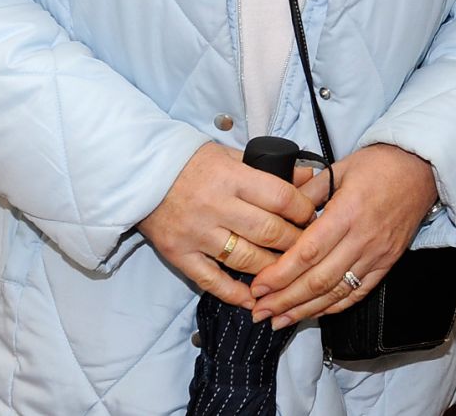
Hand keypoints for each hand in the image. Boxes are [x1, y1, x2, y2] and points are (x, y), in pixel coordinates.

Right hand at [137, 141, 319, 308]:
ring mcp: (197, 234)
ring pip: (245, 259)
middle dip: (295, 242)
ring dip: (271, 269)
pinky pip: (211, 280)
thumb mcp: (233, 157)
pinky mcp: (179, 255)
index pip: (280, 198)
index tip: (313, 218)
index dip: (303, 211)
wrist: (142, 175)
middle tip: (308, 247)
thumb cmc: (193, 164)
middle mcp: (216, 207)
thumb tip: (310, 176)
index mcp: (233, 179)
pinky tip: (253, 299)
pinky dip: (234, 294)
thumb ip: (270, 169)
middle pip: (268, 231)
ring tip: (287, 270)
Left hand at [249, 143, 437, 326]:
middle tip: (259, 311)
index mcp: (347, 212)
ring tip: (279, 320)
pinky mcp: (387, 263)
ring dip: (304, 310)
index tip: (258, 286)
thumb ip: (308, 192)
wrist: (422, 169)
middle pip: (318, 279)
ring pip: (336, 292)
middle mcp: (362, 238)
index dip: (280, 274)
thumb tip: (279, 211)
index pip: (308, 252)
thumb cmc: (381, 164)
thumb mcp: (340, 168)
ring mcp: (377, 254)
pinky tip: (313, 313)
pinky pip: (358, 292)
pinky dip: (333, 307)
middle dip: (285, 299)